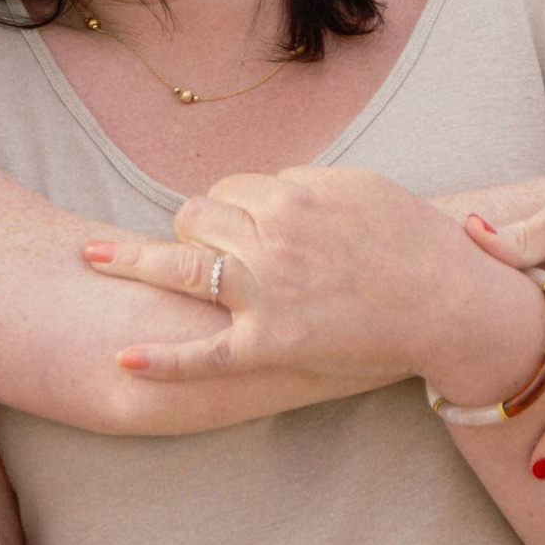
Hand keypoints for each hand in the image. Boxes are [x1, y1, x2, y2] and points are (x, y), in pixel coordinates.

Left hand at [83, 167, 471, 389]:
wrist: (451, 303)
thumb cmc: (412, 241)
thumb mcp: (357, 187)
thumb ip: (302, 183)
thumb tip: (260, 189)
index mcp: (290, 197)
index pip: (226, 189)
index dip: (229, 204)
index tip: (245, 220)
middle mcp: (269, 241)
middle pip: (194, 216)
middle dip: (192, 225)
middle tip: (205, 244)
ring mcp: (265, 295)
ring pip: (183, 265)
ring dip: (135, 259)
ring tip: (92, 257)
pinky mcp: (269, 345)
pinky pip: (203, 355)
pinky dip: (161, 361)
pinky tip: (121, 361)